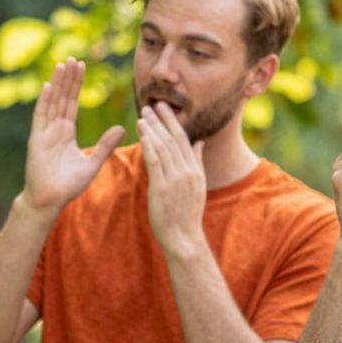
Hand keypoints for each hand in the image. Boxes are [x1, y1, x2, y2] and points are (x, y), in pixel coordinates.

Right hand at [19, 58, 124, 217]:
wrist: (50, 201)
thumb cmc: (68, 186)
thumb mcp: (92, 163)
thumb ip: (105, 145)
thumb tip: (121, 128)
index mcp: (65, 133)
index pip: (71, 103)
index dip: (76, 85)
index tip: (82, 66)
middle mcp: (53, 129)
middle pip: (62, 98)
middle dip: (68, 78)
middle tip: (74, 58)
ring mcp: (44, 133)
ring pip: (52, 103)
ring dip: (57, 84)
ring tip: (63, 65)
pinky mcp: (37, 140)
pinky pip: (41, 117)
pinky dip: (44, 102)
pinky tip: (48, 86)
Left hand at [140, 101, 207, 253]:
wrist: (184, 238)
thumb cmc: (187, 214)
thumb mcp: (198, 185)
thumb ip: (197, 161)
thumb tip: (200, 142)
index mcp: (195, 170)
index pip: (183, 139)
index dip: (172, 122)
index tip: (163, 108)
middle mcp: (187, 171)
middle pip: (173, 139)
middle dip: (161, 120)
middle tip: (150, 104)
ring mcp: (175, 179)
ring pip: (163, 147)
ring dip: (152, 129)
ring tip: (142, 115)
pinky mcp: (162, 188)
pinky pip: (155, 161)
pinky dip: (149, 145)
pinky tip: (142, 134)